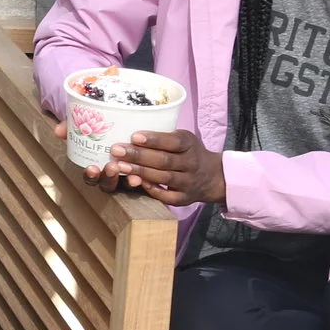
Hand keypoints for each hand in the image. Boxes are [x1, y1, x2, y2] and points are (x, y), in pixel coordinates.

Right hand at [53, 116, 144, 193]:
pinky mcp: (147, 174)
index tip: (91, 168)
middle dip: (109, 178)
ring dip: (128, 181)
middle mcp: (113, 174)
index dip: (90, 176)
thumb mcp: (89, 122)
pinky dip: (147, 181)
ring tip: (132, 175)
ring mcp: (130, 175)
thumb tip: (57, 130)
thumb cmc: (104, 125)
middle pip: (108, 184)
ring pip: (127, 185)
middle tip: (111, 167)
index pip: (91, 177)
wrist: (133, 115)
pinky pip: (147, 182)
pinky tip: (148, 175)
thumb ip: (73, 126)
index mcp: (98, 166)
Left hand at [106, 129, 224, 206]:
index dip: (154, 139)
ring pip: (163, 178)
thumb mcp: (184, 138)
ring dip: (139, 172)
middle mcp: (191, 164)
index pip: (173, 141)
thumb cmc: (189, 152)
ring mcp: (188, 182)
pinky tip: (136, 183)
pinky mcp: (184, 198)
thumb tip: (131, 131)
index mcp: (190, 145)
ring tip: (119, 166)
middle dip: (138, 155)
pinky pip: (167, 196)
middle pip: (164, 160)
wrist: (212, 176)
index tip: (134, 136)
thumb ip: (164, 137)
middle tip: (117, 150)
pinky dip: (152, 190)